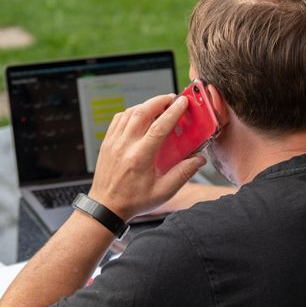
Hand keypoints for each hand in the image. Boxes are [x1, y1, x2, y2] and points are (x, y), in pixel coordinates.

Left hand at [88, 94, 206, 220]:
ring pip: (129, 113)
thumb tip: (199, 159)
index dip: (173, 112)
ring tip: (159, 106)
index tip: (183, 102)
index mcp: (140, 158)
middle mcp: (124, 146)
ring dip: (145, 105)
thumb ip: (183, 174)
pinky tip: (140, 115)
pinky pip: (119, 119)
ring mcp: (113, 142)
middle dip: (159, 101)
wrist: (106, 207)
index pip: (159, 127)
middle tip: (172, 99)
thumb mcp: (163, 192)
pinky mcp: (107, 142)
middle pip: (142, 112)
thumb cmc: (133, 201)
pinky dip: (131, 112)